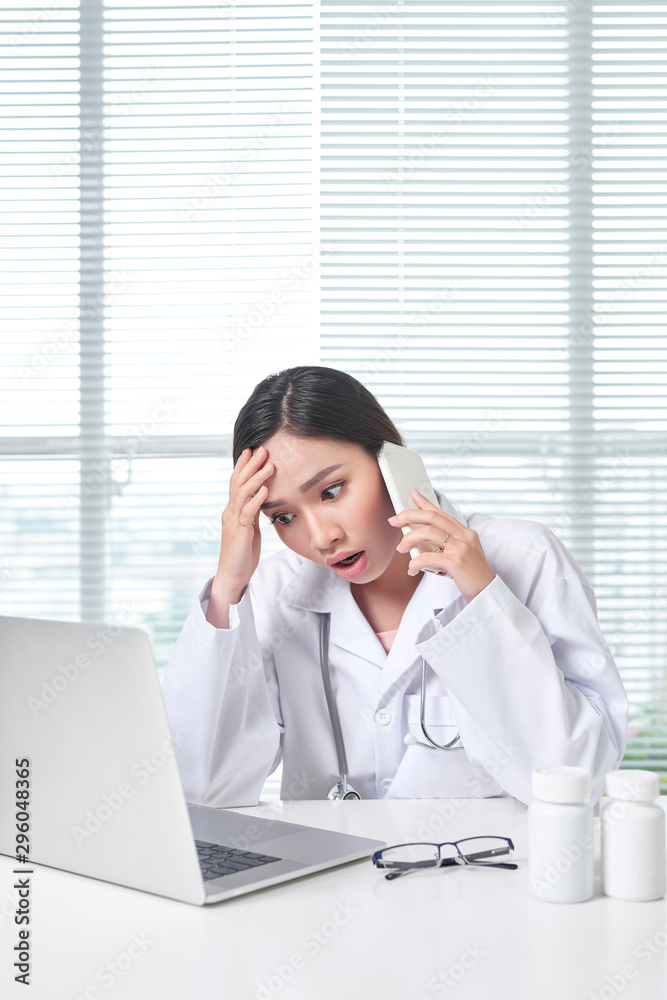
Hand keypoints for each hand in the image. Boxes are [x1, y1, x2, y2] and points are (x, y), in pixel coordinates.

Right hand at [214, 445, 273, 595]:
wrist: (232, 575)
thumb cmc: (242, 553)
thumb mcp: (250, 528)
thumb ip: (252, 512)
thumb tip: (261, 497)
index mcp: (233, 510)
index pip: (237, 483)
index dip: (244, 466)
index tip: (252, 450)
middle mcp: (230, 512)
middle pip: (238, 483)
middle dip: (250, 465)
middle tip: (261, 449)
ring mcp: (233, 522)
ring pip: (243, 494)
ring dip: (256, 478)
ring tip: (268, 465)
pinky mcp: (240, 533)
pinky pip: (248, 513)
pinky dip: (257, 500)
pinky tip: (266, 490)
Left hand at [388, 490, 494, 602]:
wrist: (488, 593)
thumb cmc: (471, 575)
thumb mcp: (461, 553)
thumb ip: (446, 543)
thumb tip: (421, 537)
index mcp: (465, 532)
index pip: (441, 513)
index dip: (425, 503)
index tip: (412, 494)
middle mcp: (464, 536)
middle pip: (432, 517)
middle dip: (410, 515)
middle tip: (394, 520)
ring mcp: (461, 548)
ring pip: (428, 533)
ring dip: (409, 539)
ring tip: (401, 548)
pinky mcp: (456, 562)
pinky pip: (428, 557)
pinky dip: (415, 563)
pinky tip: (412, 570)